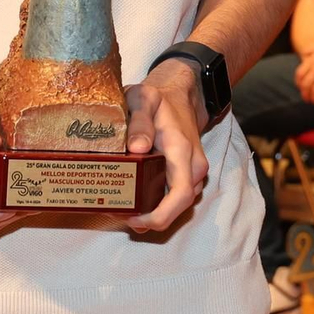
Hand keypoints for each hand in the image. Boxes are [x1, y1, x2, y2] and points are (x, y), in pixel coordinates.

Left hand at [122, 62, 209, 232]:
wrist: (179, 94)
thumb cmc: (158, 98)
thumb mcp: (143, 99)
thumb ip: (139, 121)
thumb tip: (137, 148)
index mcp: (181, 150)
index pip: (180, 194)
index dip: (161, 215)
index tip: (136, 219)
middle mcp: (193, 165)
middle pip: (177, 207)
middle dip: (151, 219)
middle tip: (120, 215)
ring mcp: (192, 172)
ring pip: (176, 204)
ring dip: (153, 212)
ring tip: (122, 208)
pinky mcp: (187, 174)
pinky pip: (174, 196)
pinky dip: (157, 203)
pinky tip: (135, 201)